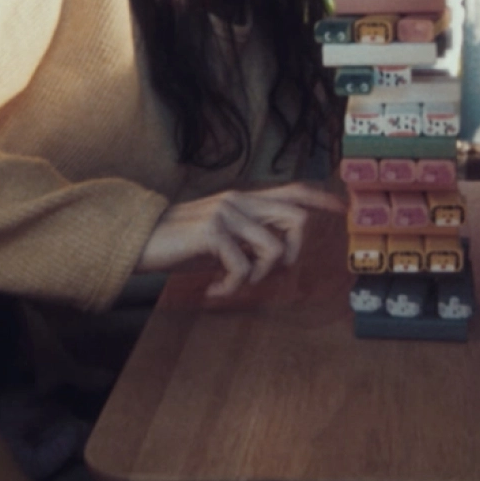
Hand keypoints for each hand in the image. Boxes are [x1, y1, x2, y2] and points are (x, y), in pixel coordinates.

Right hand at [135, 182, 344, 295]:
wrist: (138, 242)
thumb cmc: (180, 245)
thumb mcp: (221, 237)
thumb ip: (248, 238)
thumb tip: (280, 257)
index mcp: (243, 200)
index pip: (292, 190)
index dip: (320, 199)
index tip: (342, 210)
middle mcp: (239, 200)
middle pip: (296, 218)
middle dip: (293, 254)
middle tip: (267, 273)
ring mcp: (227, 213)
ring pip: (274, 248)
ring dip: (259, 276)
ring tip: (233, 284)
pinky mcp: (213, 231)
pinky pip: (244, 267)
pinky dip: (232, 286)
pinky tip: (214, 290)